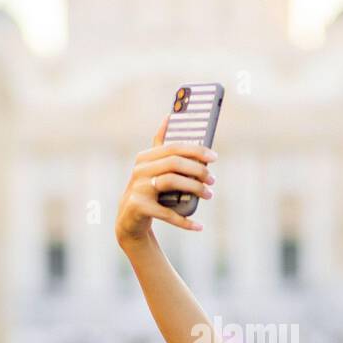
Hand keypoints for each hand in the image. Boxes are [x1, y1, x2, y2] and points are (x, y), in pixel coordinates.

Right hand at [114, 113, 216, 248]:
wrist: (129, 220)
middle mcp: (139, 170)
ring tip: (209, 195)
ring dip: (195, 189)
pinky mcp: (139, 207)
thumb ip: (161, 146)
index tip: (214, 157)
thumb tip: (169, 116)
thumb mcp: (152, 168)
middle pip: (174, 163)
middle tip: (213, 180)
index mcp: (145, 157)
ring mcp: (138, 188)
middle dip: (198, 170)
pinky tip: (199, 226)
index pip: (174, 147)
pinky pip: (167, 213)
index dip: (196, 150)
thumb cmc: (148, 190)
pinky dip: (185, 221)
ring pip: (172, 182)